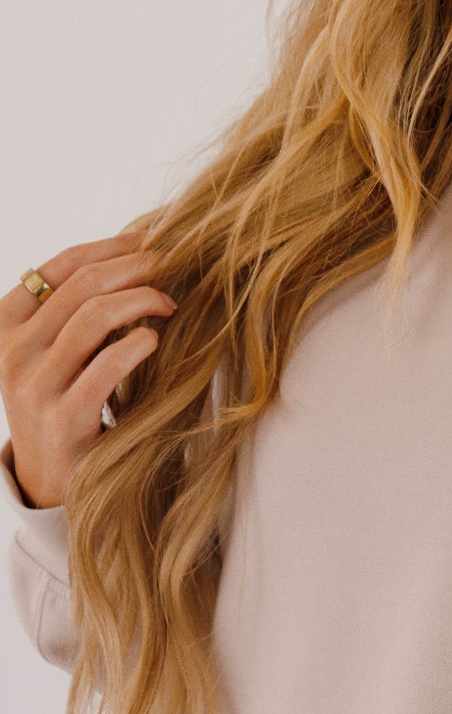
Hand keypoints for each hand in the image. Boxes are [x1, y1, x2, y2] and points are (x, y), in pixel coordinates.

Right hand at [0, 234, 177, 507]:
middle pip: (81, 287)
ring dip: (140, 300)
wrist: (52, 474)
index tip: (151, 239)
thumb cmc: (67, 398)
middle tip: (173, 267)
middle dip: (134, 268)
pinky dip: (135, 346)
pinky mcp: (63, 418)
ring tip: (169, 302)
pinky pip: (103, 368)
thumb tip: (137, 253)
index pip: (61, 266)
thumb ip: (79, 308)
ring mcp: (35, 386)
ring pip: (92, 318)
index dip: (111, 246)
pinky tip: (155, 339)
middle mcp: (14, 350)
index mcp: (9, 323)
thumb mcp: (58, 348)